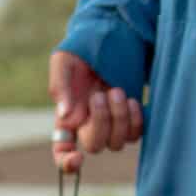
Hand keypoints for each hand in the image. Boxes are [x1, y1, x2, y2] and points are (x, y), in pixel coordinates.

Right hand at [49, 50, 141, 175]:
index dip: (66, 162)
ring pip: (117, 142)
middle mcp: (88, 124)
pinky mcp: (131, 116)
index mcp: (66, 116)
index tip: (77, 158)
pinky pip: (136, 134)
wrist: (112, 33)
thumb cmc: (82, 48)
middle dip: (100, 122)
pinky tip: (132, 100)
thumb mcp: (64, 61)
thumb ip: (59, 87)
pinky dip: (136, 121)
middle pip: (95, 146)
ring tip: (116, 90)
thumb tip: (65, 116)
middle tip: (101, 94)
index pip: (62, 149)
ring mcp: (111, 122)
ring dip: (119, 119)